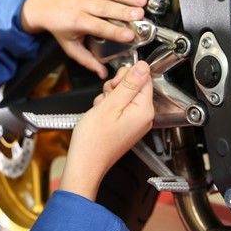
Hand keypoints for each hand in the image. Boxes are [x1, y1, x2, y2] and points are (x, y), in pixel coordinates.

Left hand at [20, 0, 146, 77]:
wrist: (43, 6)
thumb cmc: (59, 26)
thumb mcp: (70, 46)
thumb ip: (87, 60)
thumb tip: (102, 73)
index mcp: (76, 20)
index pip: (98, 26)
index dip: (115, 31)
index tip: (129, 36)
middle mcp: (80, 3)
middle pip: (105, 7)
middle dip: (124, 10)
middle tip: (140, 15)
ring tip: (141, 1)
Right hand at [60, 61, 153, 200]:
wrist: (85, 163)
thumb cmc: (94, 140)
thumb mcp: (110, 104)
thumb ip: (129, 84)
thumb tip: (143, 66)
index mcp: (144, 110)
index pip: (144, 78)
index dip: (126, 76)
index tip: (114, 85)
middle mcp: (143, 117)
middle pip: (134, 86)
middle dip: (115, 88)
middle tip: (106, 98)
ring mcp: (134, 122)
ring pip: (123, 95)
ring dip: (109, 97)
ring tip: (100, 110)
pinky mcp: (125, 126)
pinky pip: (118, 107)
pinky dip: (107, 108)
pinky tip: (100, 116)